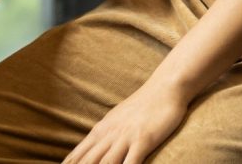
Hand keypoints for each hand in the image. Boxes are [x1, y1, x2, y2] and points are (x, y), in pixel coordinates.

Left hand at [64, 81, 188, 163]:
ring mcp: (125, 137)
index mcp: (100, 131)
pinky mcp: (143, 139)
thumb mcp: (116, 119)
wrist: (165, 86)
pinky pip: (131, 162)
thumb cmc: (142, 105)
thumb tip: (89, 150)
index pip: (76, 156)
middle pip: (87, 163)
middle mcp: (109, 135)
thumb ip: (103, 135)